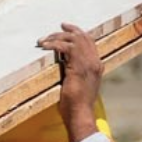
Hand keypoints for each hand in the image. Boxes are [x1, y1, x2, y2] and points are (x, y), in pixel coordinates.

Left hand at [36, 23, 101, 141]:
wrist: (80, 114)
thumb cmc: (77, 106)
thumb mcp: (78, 86)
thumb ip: (75, 74)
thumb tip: (65, 68)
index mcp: (96, 66)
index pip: (90, 42)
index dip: (79, 33)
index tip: (67, 28)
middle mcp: (94, 62)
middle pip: (83, 37)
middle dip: (69, 30)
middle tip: (58, 27)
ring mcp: (88, 64)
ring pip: (73, 39)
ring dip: (57, 36)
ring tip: (44, 40)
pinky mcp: (77, 67)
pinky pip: (65, 47)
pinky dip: (53, 44)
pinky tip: (44, 46)